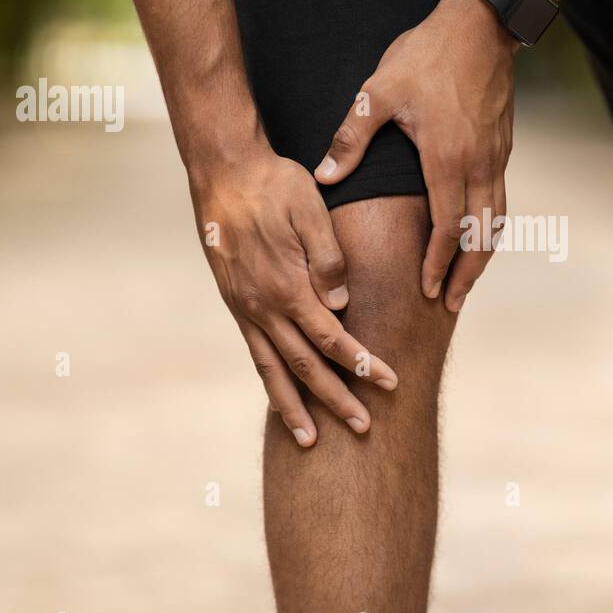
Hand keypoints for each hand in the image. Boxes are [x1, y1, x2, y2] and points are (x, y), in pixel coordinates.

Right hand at [187, 134, 397, 445]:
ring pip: (273, 369)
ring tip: (309, 441)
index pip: (332, 339)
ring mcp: (245, 308)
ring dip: (293, 407)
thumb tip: (342, 305)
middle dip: (335, 399)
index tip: (390, 384)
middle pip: (304, 366)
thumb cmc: (274, 184)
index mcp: (286, 286)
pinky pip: (256, 353)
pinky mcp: (236, 304)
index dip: (363, 364)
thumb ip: (327, 258)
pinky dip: (271, 381)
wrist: (222, 171)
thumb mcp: (309, 208)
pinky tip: (282, 399)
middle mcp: (262, 306)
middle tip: (364, 429)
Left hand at [315, 0, 518, 311]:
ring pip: (496, 221)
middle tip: (450, 304)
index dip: (436, 263)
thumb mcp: (379, 93)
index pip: (446, 229)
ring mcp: (495, 158)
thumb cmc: (428, 55)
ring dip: (482, 256)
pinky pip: (499, 200)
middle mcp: (478, 165)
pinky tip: (477, 236)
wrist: (482, 24)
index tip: (426, 291)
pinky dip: (489, 228)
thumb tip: (322, 176)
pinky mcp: (502, 147)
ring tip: (465, 282)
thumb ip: (350, 139)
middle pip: (480, 237)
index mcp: (447, 159)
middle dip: (465, 275)